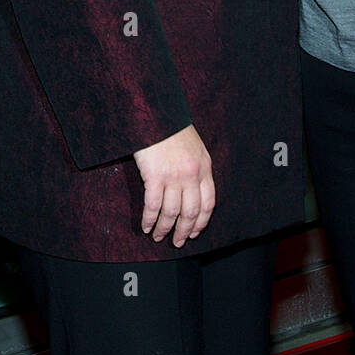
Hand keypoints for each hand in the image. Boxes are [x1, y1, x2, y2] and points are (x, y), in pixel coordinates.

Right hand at [133, 124, 214, 247]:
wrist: (156, 112)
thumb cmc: (171, 128)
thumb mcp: (194, 147)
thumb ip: (197, 168)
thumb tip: (192, 191)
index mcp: (204, 167)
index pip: (208, 203)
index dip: (201, 221)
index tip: (194, 232)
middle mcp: (192, 175)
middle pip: (191, 212)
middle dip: (184, 231)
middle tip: (177, 242)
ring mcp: (174, 176)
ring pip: (172, 213)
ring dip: (164, 228)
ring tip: (157, 236)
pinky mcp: (155, 176)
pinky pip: (153, 205)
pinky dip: (149, 219)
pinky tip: (146, 226)